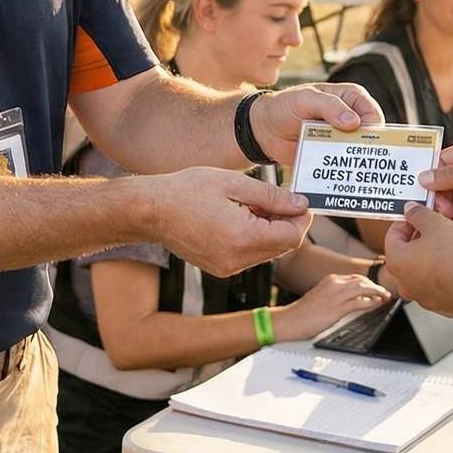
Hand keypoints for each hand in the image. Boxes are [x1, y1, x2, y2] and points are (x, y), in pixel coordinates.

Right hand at [150, 167, 312, 276]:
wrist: (151, 211)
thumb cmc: (187, 191)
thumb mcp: (234, 183)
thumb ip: (272, 196)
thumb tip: (300, 204)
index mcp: (243, 237)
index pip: (292, 237)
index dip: (301, 219)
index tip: (300, 202)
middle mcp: (237, 259)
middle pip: (282, 247)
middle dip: (287, 224)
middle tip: (278, 199)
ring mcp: (227, 268)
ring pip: (267, 253)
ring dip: (271, 231)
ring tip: (253, 206)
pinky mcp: (220, 268)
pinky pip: (250, 256)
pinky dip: (254, 239)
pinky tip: (241, 218)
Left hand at [249, 84, 382, 164]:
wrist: (264, 129)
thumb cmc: (285, 106)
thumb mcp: (306, 99)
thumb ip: (329, 106)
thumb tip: (354, 122)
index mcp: (351, 98)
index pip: (372, 113)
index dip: (372, 128)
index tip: (364, 141)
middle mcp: (351, 117)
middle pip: (370, 135)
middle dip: (368, 148)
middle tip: (363, 161)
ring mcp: (342, 138)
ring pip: (359, 152)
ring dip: (357, 162)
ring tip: (355, 174)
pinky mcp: (332, 155)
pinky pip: (344, 164)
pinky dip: (344, 171)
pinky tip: (342, 179)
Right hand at [274, 273, 390, 339]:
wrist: (289, 321)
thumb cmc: (302, 314)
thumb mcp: (320, 298)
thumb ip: (335, 296)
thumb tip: (351, 300)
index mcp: (330, 280)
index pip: (355, 278)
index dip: (368, 283)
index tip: (376, 288)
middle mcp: (334, 284)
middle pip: (362, 280)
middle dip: (375, 286)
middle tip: (385, 293)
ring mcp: (337, 295)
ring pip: (364, 288)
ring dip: (377, 293)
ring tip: (385, 298)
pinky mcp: (338, 308)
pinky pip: (361, 302)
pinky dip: (372, 302)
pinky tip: (377, 305)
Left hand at [382, 204, 452, 317]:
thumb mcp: (436, 224)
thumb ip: (418, 214)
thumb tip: (411, 210)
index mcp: (396, 261)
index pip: (393, 234)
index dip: (407, 220)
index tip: (418, 214)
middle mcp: (404, 281)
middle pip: (408, 251)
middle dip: (423, 235)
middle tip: (437, 224)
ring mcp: (421, 294)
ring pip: (423, 265)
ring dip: (434, 250)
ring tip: (452, 240)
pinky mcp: (438, 302)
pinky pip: (436, 279)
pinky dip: (443, 268)